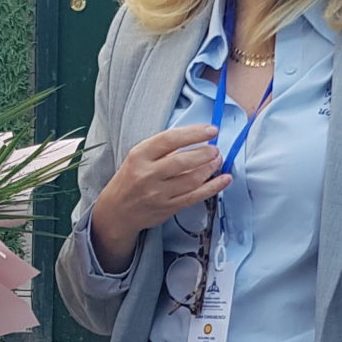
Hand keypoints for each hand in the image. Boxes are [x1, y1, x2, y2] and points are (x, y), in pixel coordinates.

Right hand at [88, 125, 228, 272]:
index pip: (170, 139)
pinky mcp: (168, 208)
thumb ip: (162, 148)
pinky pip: (195, 196)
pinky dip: (213, 187)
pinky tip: (224, 179)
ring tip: (217, 160)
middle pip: (183, 160)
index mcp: (139, 155)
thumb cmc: (130, 179)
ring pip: (192, 179)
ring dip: (210, 168)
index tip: (211, 130)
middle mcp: (148, 174)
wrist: (117, 210)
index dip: (194, 133)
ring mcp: (158, 193)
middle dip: (206, 153)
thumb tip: (195, 138)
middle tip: (216, 149)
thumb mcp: (138, 157)